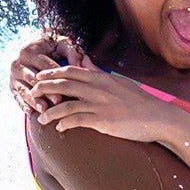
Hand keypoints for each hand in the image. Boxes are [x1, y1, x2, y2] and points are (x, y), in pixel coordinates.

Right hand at [9, 34, 89, 112]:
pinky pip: (16, 96)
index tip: (66, 89)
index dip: (55, 78)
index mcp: (30, 51)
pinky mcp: (11, 85)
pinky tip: (31, 112)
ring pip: (23, 89)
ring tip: (44, 110)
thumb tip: (79, 64)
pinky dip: (22, 104)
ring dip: (33, 100)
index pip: (44, 66)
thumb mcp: (61, 43)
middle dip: (45, 91)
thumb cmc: (51, 46)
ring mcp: (13, 75)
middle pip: (33, 79)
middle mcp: (18, 63)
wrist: (32, 47)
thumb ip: (71, 51)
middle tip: (57, 102)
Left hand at [30, 66, 189, 144]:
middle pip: (63, 84)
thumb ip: (98, 72)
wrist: (158, 117)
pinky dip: (64, 123)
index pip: (71, 71)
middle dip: (44, 88)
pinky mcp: (102, 120)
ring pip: (65, 104)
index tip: (40, 76)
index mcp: (101, 78)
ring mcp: (99, 104)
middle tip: (32, 93)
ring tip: (40, 118)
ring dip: (50, 111)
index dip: (52, 72)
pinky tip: (59, 127)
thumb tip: (86, 62)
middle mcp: (97, 88)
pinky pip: (76, 120)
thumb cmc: (140, 102)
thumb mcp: (119, 81)